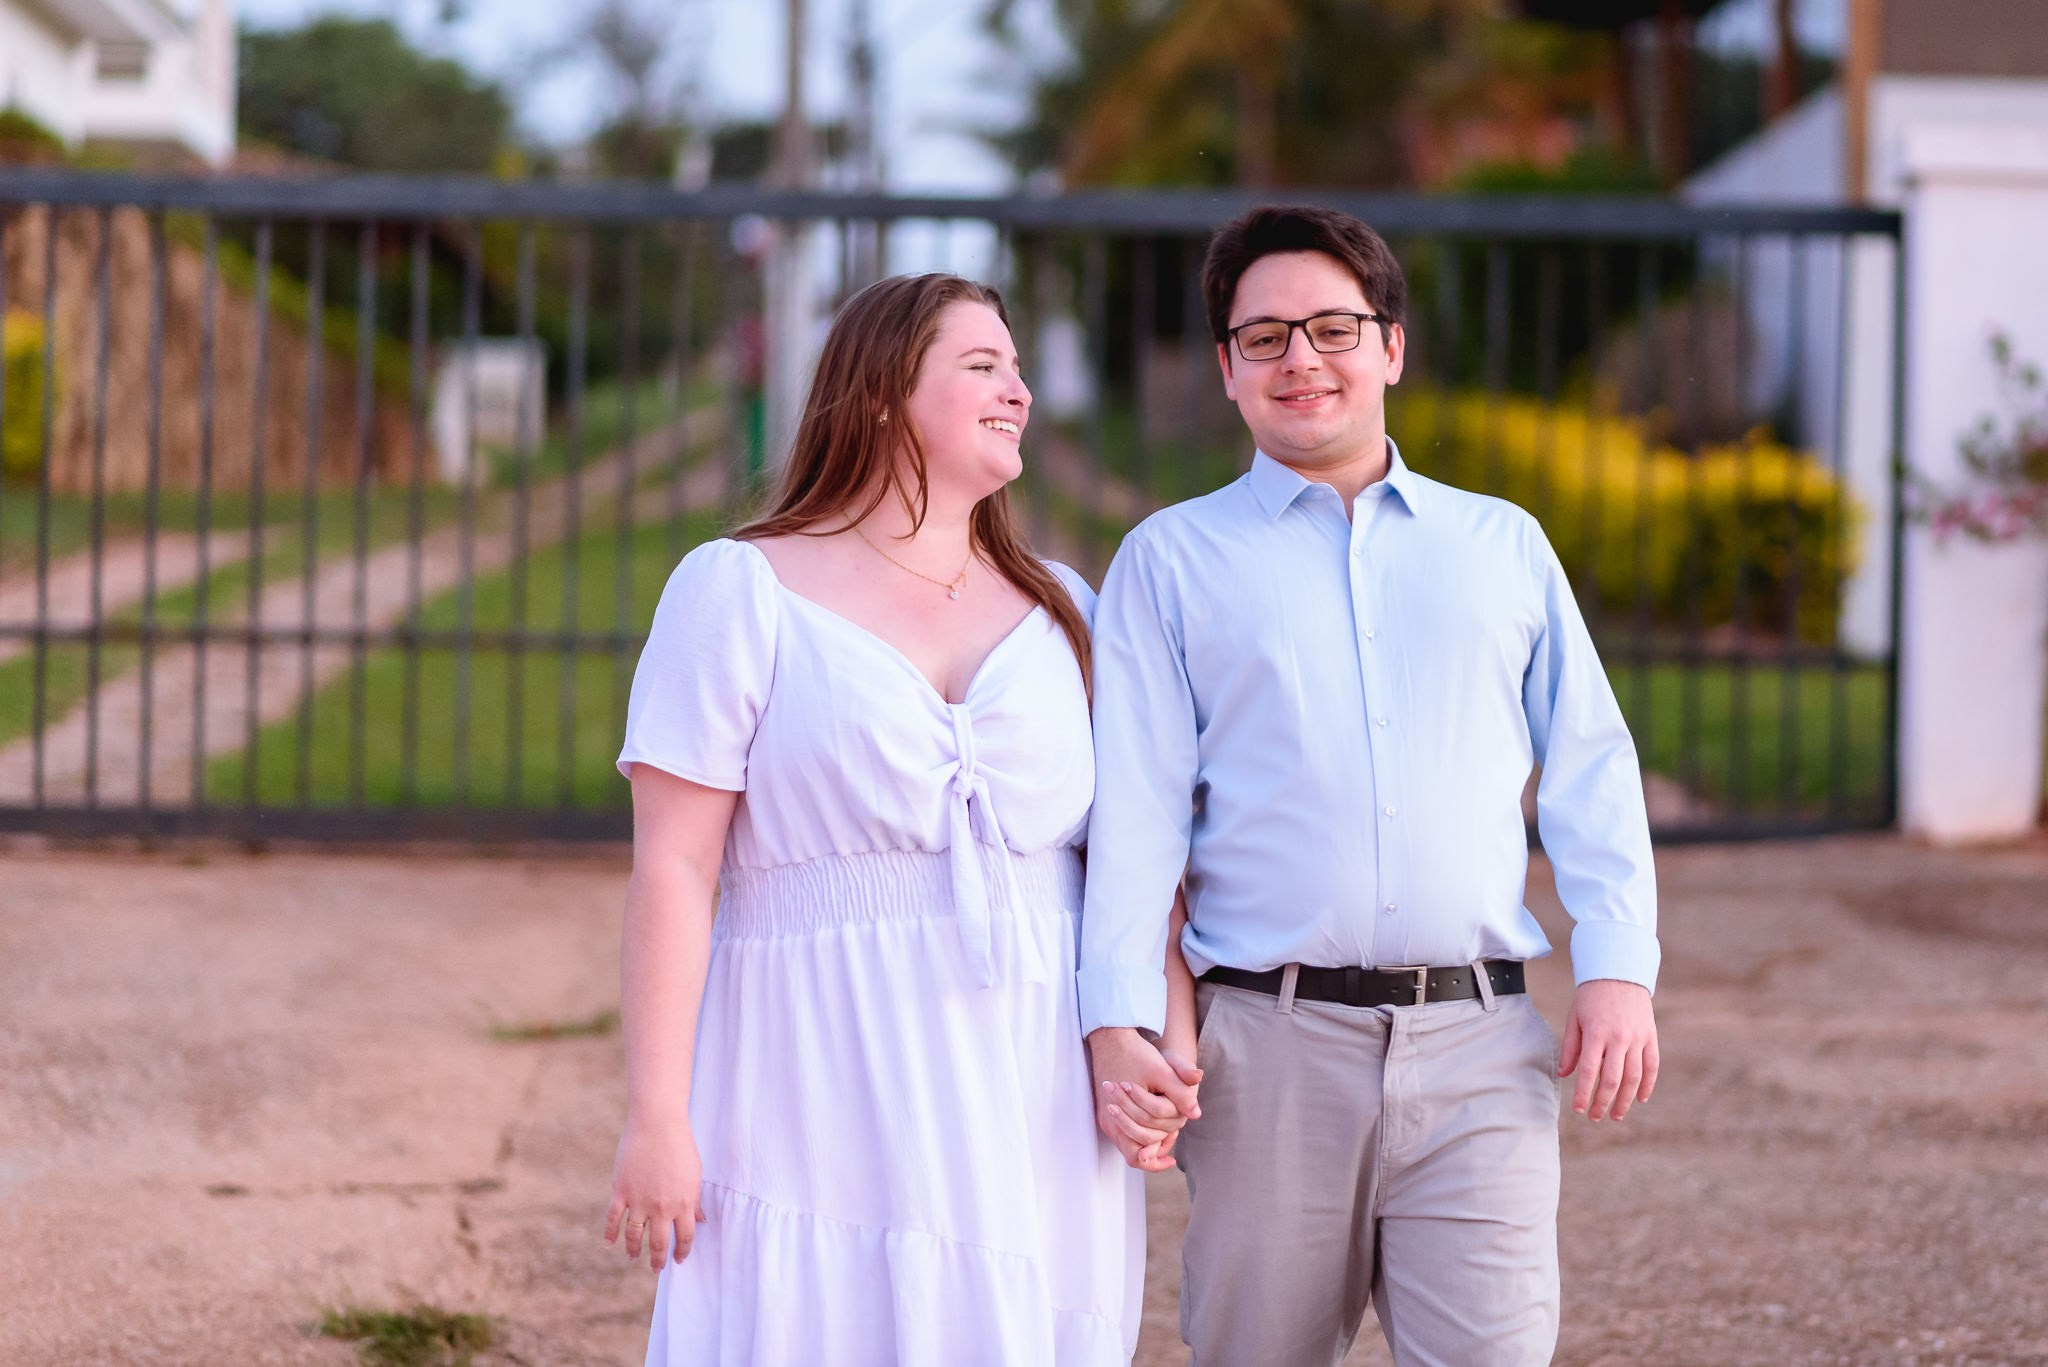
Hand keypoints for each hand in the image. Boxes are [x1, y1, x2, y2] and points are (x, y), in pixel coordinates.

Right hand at [604, 1110, 708, 1269]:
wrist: (657, 1124)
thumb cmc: (681, 1146)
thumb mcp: (695, 1174)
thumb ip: (695, 1200)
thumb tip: (700, 1220)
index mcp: (684, 1204)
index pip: (685, 1237)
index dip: (683, 1252)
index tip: (679, 1259)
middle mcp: (662, 1208)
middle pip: (660, 1243)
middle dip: (658, 1260)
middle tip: (656, 1268)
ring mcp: (639, 1201)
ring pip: (635, 1236)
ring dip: (634, 1250)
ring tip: (634, 1257)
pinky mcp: (620, 1191)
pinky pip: (613, 1219)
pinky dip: (610, 1234)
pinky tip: (609, 1243)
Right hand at [1087, 1026, 1202, 1171]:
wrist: (1111, 1036)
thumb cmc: (1136, 1053)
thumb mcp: (1162, 1069)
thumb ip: (1180, 1091)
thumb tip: (1197, 1113)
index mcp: (1124, 1113)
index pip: (1142, 1150)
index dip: (1158, 1157)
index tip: (1173, 1159)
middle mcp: (1109, 1120)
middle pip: (1133, 1151)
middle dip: (1154, 1149)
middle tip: (1171, 1143)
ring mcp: (1104, 1116)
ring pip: (1126, 1143)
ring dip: (1145, 1142)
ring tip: (1164, 1135)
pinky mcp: (1103, 1110)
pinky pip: (1121, 1131)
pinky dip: (1136, 1132)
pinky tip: (1151, 1123)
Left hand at [1558, 979, 1658, 1121]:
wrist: (1619, 974)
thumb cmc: (1591, 998)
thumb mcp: (1575, 1019)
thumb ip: (1571, 1048)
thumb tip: (1565, 1075)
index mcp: (1596, 1033)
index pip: (1589, 1071)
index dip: (1584, 1093)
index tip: (1578, 1109)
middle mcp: (1619, 1038)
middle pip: (1613, 1080)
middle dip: (1603, 1102)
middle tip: (1595, 1117)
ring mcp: (1638, 1038)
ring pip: (1634, 1078)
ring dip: (1626, 1101)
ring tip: (1616, 1115)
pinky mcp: (1651, 1037)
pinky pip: (1652, 1066)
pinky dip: (1648, 1085)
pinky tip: (1640, 1099)